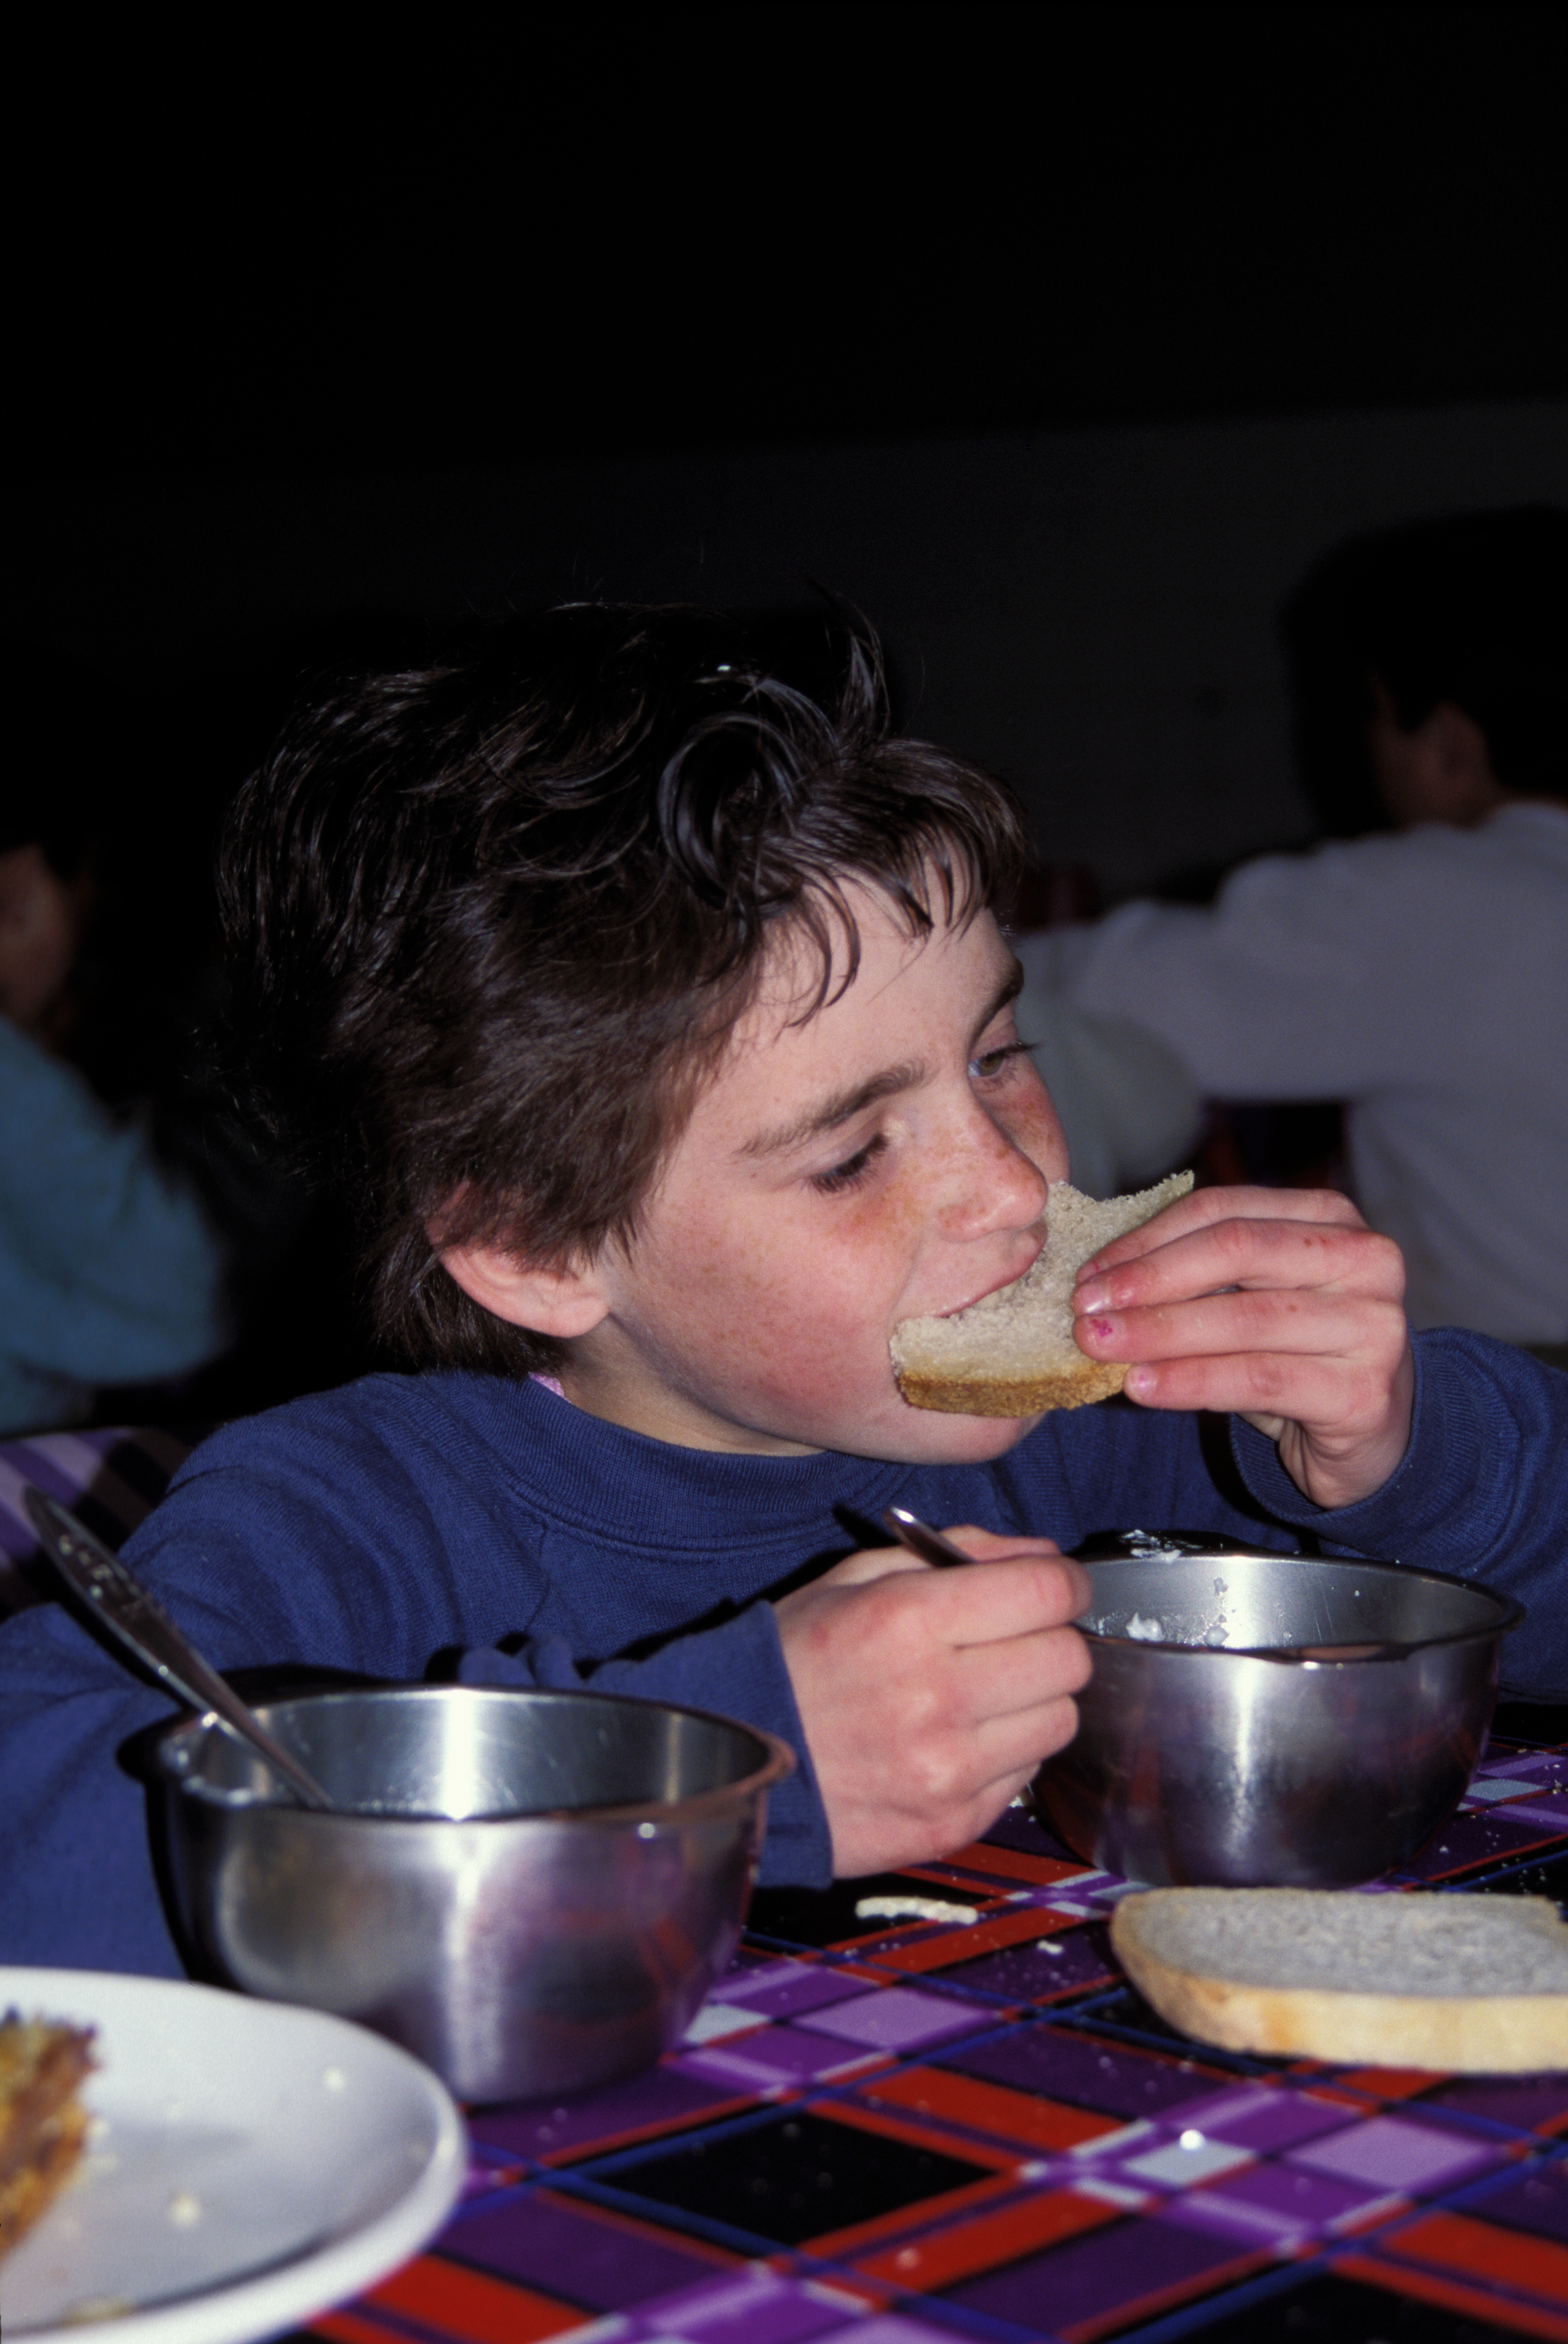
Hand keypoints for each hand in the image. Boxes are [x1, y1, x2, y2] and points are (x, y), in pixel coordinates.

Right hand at [774, 1527, 1090, 1876]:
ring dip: (1035, 1702)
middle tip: (1016, 1641)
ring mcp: (948, 1770)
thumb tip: (1043, 1554)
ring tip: (984, 1696)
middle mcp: (936, 1698)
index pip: (1046, 1593)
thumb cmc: (797, 1661)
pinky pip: (1027, 1776)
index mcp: (909, 1621)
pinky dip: (1007, 1754)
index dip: (1061, 1582)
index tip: (1051, 1586)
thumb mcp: (855, 1578)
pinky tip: (958, 1742)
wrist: (736, 1763)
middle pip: (1069, 1659)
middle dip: (1051, 1639)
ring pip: (1061, 1721)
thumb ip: (955, 1552)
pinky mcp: (953, 1824)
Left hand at [1071, 1184, 1413, 1509]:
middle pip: (1237, 1251)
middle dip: (1150, 1280)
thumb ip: (1197, 1274)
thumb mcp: (1252, 1297)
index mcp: (1331, 1217)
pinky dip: (1191, 1381)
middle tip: (1085, 1309)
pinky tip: (1142, 1387)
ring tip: (1100, 1346)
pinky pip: (1259, 1379)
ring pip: (1245, 1318)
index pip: (1223, 1210)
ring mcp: (1373, 1326)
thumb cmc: (1296, 1354)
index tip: (1090, 1274)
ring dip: (1160, 1332)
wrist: (1371, 1434)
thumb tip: (1099, 1279)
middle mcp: (1365, 1259)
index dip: (1148, 1239)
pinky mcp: (1364, 1392)